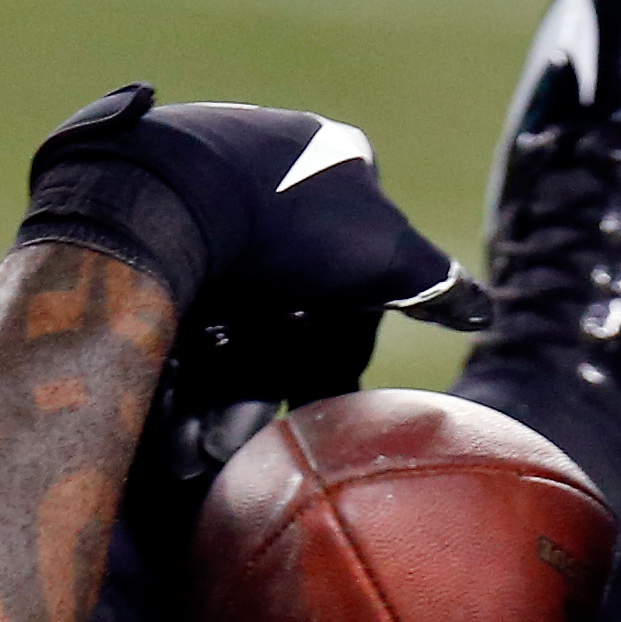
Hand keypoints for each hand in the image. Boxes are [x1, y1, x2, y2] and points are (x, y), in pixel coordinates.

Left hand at [16, 87, 488, 416]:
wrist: (160, 195)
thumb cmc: (288, 223)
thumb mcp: (384, 255)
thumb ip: (434, 284)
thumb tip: (482, 310)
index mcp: (327, 169)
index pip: (348, 282)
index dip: (333, 355)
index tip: (315, 414)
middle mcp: (263, 179)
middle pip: (275, 310)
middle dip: (258, 389)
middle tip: (237, 450)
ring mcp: (198, 203)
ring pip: (216, 322)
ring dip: (209, 394)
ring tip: (192, 453)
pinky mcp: (138, 232)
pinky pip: (164, 315)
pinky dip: (167, 368)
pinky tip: (156, 418)